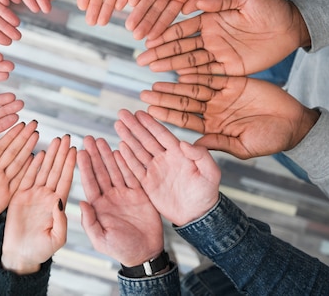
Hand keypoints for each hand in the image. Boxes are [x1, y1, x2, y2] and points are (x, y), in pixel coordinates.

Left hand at [0, 121, 38, 229]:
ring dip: (28, 149)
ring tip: (37, 135)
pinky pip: (20, 181)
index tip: (19, 122)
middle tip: (34, 123)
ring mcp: (1, 184)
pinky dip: (29, 170)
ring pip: (19, 163)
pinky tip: (37, 159)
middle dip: (23, 137)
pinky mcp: (5, 197)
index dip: (10, 135)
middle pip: (12, 151)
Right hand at [2, 135, 75, 273]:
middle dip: (61, 153)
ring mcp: (34, 195)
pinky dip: (32, 166)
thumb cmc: (41, 251)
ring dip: (49, 155)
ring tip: (55, 139)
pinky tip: (38, 153)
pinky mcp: (19, 197)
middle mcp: (47, 196)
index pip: (66, 179)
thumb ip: (61, 222)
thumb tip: (61, 203)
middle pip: (56, 170)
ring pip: (43, 170)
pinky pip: (26, 178)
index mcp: (58, 204)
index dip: (70, 164)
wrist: (20, 256)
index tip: (76, 149)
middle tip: (67, 136)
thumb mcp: (56, 239)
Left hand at [78, 136, 162, 265]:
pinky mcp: (139, 194)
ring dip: (108, 155)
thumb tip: (80, 202)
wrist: (145, 254)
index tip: (80, 151)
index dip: (85, 167)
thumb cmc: (120, 249)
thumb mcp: (100, 239)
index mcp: (98, 206)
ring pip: (115, 170)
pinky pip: (132, 175)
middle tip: (89, 138)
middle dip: (95, 155)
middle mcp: (109, 197)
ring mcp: (124, 194)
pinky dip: (127, 163)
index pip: (90, 182)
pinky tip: (122, 150)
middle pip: (101, 171)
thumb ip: (89, 221)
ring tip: (102, 140)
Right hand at [114, 109, 220, 225]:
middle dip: (134, 126)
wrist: (198, 216)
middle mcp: (165, 158)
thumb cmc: (207, 193)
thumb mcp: (211, 173)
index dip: (150, 123)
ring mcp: (156, 170)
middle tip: (122, 113)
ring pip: (138, 150)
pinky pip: (136, 168)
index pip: (162, 134)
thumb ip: (201, 156)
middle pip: (146, 139)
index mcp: (180, 153)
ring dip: (128, 138)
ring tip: (117, 125)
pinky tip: (119, 147)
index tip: (139, 112)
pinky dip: (127, 158)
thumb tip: (184, 143)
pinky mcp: (148, 183)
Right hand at [137, 0, 309, 74]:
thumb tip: (197, 3)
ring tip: (152, 70)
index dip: (165, 35)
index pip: (183, 28)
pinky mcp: (231, 68)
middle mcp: (211, 37)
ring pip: (190, 62)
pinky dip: (192, 77)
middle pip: (181, 47)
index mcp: (211, 19)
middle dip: (161, 53)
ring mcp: (220, 54)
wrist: (293, 25)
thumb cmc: (271, 6)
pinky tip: (176, 80)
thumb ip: (222, 1)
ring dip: (171, 66)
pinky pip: (209, 74)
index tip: (148, 40)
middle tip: (141, 60)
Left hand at [140, 76, 319, 158]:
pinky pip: (212, 75)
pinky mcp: (234, 81)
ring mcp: (222, 95)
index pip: (184, 120)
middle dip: (164, 98)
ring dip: (175, 83)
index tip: (149, 111)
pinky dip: (197, 72)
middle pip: (183, 102)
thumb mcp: (243, 146)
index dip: (166, 115)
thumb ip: (218, 144)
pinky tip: (180, 68)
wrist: (295, 124)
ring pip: (193, 87)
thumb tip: (191, 146)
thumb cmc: (271, 140)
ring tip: (157, 79)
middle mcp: (213, 110)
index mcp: (212, 127)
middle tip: (144, 93)